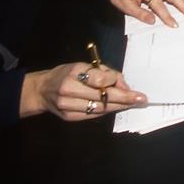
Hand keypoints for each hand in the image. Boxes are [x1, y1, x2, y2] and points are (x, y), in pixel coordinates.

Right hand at [20, 62, 145, 120]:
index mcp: (73, 72)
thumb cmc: (67, 73)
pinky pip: (93, 115)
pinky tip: (117, 108)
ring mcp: (67, 106)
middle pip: (102, 97)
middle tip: (141, 100)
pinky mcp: (69, 118)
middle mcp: (68, 90)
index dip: (115, 83)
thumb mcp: (84, 65)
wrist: (42, 90)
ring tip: (133, 104)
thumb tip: (124, 86)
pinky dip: (107, 111)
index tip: (129, 87)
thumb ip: (104, 73)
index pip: (99, 79)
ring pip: (99, 109)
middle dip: (124, 99)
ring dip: (119, 107)